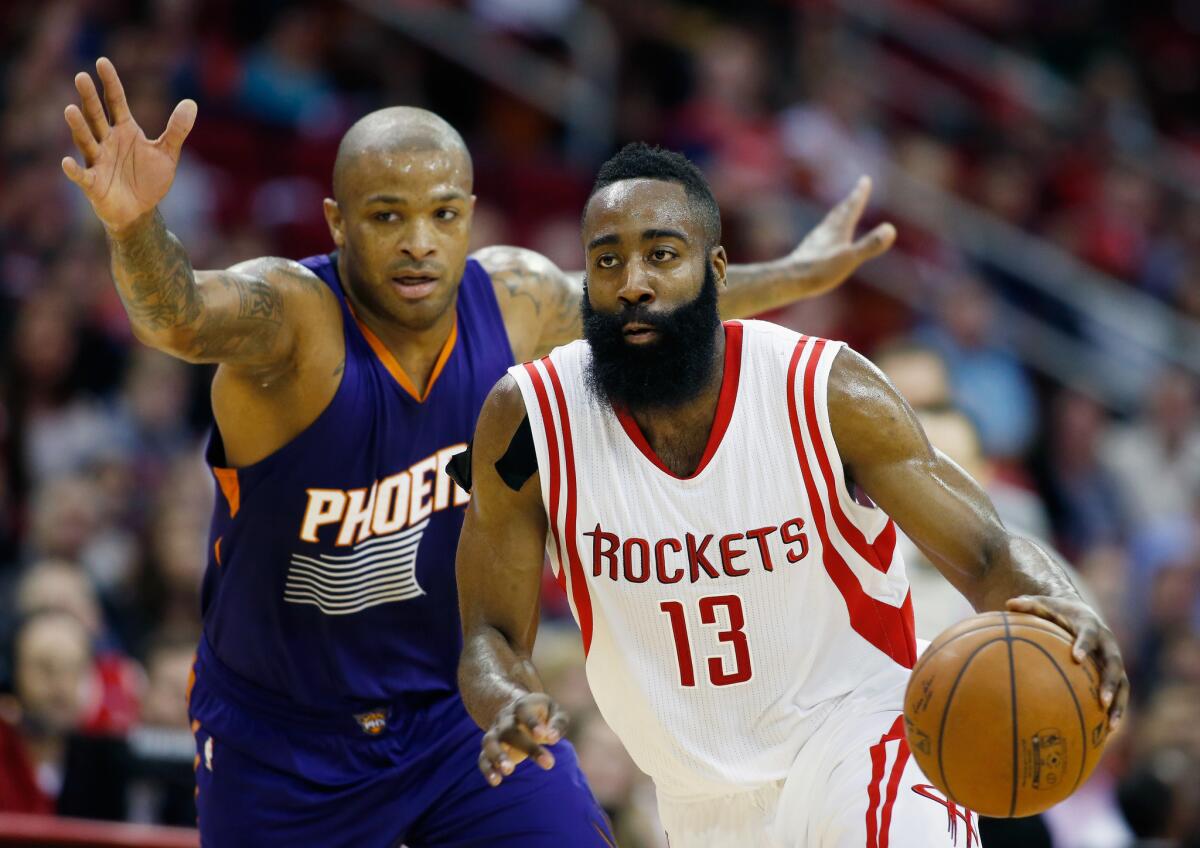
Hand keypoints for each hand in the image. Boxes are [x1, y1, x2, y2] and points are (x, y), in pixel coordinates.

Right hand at [61, 57, 196, 233]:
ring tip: (70, 109)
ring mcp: (98, 161)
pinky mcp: (93, 184)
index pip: (116, 102)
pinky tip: (67, 162)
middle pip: (97, 116)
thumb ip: (177, 129)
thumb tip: (191, 103)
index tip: (102, 61)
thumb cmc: (149, 179)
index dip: (110, 83)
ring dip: (78, 127)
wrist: (140, 211)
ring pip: (86, 140)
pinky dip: (74, 170)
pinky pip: (82, 175)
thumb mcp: (167, 153)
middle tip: (81, 77)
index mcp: (125, 130)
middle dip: (90, 98)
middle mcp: (107, 141)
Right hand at [478, 693, 567, 786]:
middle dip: (526, 747)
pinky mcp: (489, 749)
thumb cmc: (542, 714)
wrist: (517, 711)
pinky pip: (483, 758)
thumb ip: (556, 722)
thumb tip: (552, 738)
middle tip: (548, 764)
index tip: (543, 735)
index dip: (532, 723)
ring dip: (498, 756)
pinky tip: (496, 781)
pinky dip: (487, 769)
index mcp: (522, 706)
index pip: (523, 710)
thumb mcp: (555, 712)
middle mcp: (505, 719)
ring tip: (508, 771)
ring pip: (490, 742)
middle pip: (509, 730)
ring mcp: (495, 733)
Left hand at [788, 176, 895, 295]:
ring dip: (838, 215)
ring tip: (841, 211)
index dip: (859, 194)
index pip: (851, 208)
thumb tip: (891, 229)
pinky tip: (822, 239)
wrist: (788, 281)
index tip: (864, 180)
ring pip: (829, 223)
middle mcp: (825, 232)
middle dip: (851, 201)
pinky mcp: (806, 254)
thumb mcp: (849, 259)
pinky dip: (826, 232)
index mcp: (838, 231)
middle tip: (857, 189)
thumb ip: (870, 245)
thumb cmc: (819, 271)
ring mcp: (814, 243)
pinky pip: (819, 237)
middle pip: (840, 212)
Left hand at [1006, 595, 1129, 731]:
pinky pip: (1118, 695)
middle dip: (1109, 682)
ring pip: (1122, 684)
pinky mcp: (1114, 674)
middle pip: (1114, 664)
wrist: (1082, 613)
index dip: (1084, 645)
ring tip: (1110, 726)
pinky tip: (1105, 733)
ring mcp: (1113, 660)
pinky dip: (1114, 712)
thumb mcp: (1042, 604)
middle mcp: (1108, 643)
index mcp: (1091, 625)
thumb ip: (1028, 605)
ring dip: (1118, 704)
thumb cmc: (1057, 610)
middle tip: (1100, 700)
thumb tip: (1008, 603)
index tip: (1076, 658)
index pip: (1089, 634)